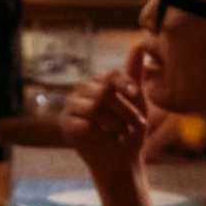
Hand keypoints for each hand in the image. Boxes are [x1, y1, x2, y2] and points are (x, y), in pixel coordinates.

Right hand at [62, 63, 159, 182]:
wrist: (122, 161)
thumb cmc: (130, 131)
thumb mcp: (138, 102)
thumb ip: (134, 75)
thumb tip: (139, 44)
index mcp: (98, 83)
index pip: (109, 74)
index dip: (123, 83)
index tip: (135, 94)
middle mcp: (82, 90)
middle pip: (104, 92)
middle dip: (124, 110)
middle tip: (135, 125)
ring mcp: (72, 107)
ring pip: (94, 107)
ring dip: (114, 123)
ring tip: (121, 133)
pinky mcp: (66, 124)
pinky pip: (84, 124)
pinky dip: (100, 134)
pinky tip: (105, 139)